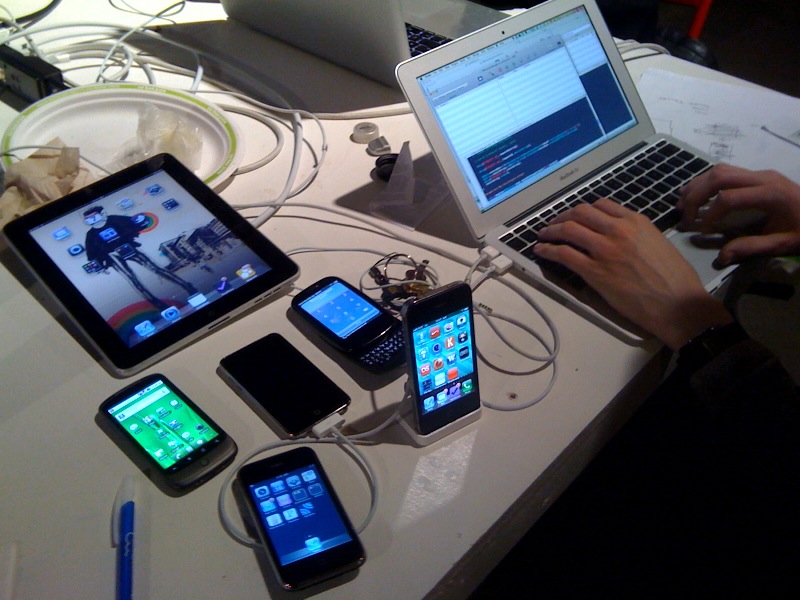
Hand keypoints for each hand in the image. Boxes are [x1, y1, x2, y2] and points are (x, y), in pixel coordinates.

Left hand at [534, 199, 731, 349]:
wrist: (678, 304)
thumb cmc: (674, 278)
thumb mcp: (658, 243)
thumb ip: (637, 234)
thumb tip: (619, 236)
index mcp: (636, 221)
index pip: (601, 206)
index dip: (582, 210)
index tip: (574, 216)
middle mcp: (618, 230)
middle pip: (580, 213)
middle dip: (562, 216)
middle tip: (553, 224)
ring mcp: (604, 249)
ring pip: (568, 229)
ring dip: (551, 230)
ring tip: (543, 235)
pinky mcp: (594, 271)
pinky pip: (564, 254)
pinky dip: (548, 250)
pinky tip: (541, 251)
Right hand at [678, 164, 799, 265]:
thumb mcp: (785, 243)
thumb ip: (752, 248)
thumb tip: (721, 257)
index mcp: (771, 194)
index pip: (729, 198)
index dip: (710, 214)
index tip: (702, 231)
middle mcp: (763, 177)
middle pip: (720, 177)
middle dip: (696, 195)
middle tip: (683, 214)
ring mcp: (760, 173)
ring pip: (721, 170)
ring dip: (698, 184)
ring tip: (681, 200)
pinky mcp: (758, 175)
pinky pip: (728, 172)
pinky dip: (708, 181)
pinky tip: (697, 192)